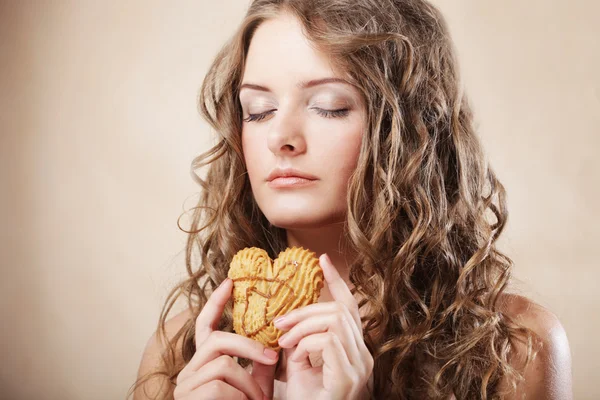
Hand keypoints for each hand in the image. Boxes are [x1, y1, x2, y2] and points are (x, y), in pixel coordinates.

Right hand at [174, 278, 279, 399]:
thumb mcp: (255, 387)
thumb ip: (260, 364)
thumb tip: (275, 340)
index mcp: (203, 363)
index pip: (206, 326)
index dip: (215, 303)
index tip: (230, 282)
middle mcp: (189, 370)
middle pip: (217, 340)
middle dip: (249, 347)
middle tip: (273, 358)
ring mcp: (185, 385)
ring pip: (223, 363)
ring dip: (249, 383)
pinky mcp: (189, 397)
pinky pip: (220, 385)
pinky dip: (240, 396)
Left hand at [274, 254, 373, 399]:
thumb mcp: (298, 364)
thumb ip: (300, 340)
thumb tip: (288, 317)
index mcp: (353, 350)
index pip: (349, 307)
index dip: (337, 281)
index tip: (322, 260)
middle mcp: (364, 355)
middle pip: (339, 310)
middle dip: (306, 310)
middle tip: (280, 323)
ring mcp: (361, 366)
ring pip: (333, 320)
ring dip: (302, 327)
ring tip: (283, 342)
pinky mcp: (350, 376)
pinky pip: (328, 340)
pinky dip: (305, 343)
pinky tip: (293, 356)